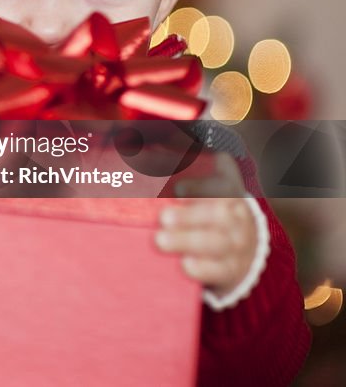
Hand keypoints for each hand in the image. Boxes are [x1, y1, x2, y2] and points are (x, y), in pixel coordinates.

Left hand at [155, 153, 258, 297]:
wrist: (246, 251)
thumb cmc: (212, 208)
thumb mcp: (211, 181)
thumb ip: (193, 159)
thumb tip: (166, 135)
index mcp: (229, 192)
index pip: (223, 186)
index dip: (203, 186)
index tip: (179, 187)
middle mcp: (236, 218)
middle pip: (217, 217)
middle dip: (189, 217)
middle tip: (162, 217)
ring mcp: (236, 245)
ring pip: (216, 244)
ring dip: (187, 241)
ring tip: (160, 240)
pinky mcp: (229, 271)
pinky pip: (219, 271)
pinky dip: (202, 269)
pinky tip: (184, 266)